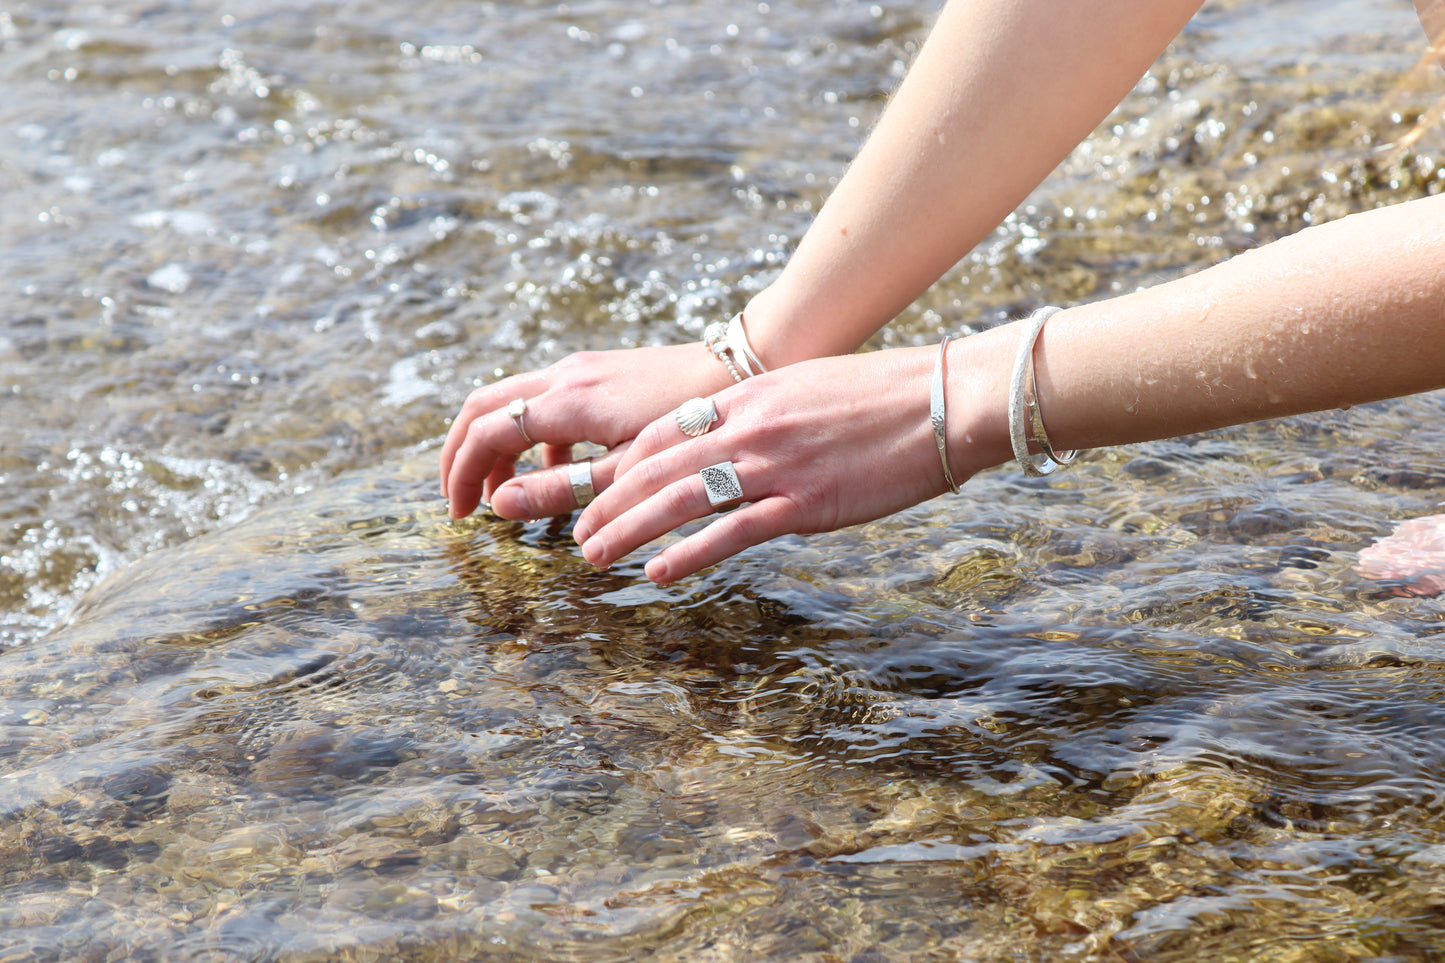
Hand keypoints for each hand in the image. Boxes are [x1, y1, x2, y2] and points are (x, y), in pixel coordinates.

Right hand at [439, 343, 733, 518]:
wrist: (742, 367)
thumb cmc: (691, 426)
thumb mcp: (626, 471)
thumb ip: (563, 489)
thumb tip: (500, 507)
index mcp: (567, 400)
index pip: (486, 432)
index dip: (464, 475)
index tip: (463, 515)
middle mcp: (565, 375)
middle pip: (484, 407)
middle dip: (463, 454)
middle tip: (461, 500)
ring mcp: (583, 368)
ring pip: (513, 401)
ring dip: (498, 446)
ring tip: (506, 494)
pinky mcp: (601, 370)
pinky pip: (546, 400)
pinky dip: (533, 436)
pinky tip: (559, 470)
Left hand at [570, 347, 963, 582]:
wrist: (946, 399)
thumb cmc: (886, 396)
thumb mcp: (807, 389)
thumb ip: (763, 413)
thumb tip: (736, 438)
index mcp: (748, 396)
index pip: (662, 431)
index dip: (622, 464)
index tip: (599, 489)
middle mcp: (750, 427)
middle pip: (655, 467)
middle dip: (607, 502)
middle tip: (578, 533)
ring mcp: (775, 465)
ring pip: (678, 500)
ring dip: (627, 530)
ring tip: (594, 556)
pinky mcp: (805, 503)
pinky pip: (731, 533)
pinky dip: (688, 556)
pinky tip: (657, 575)